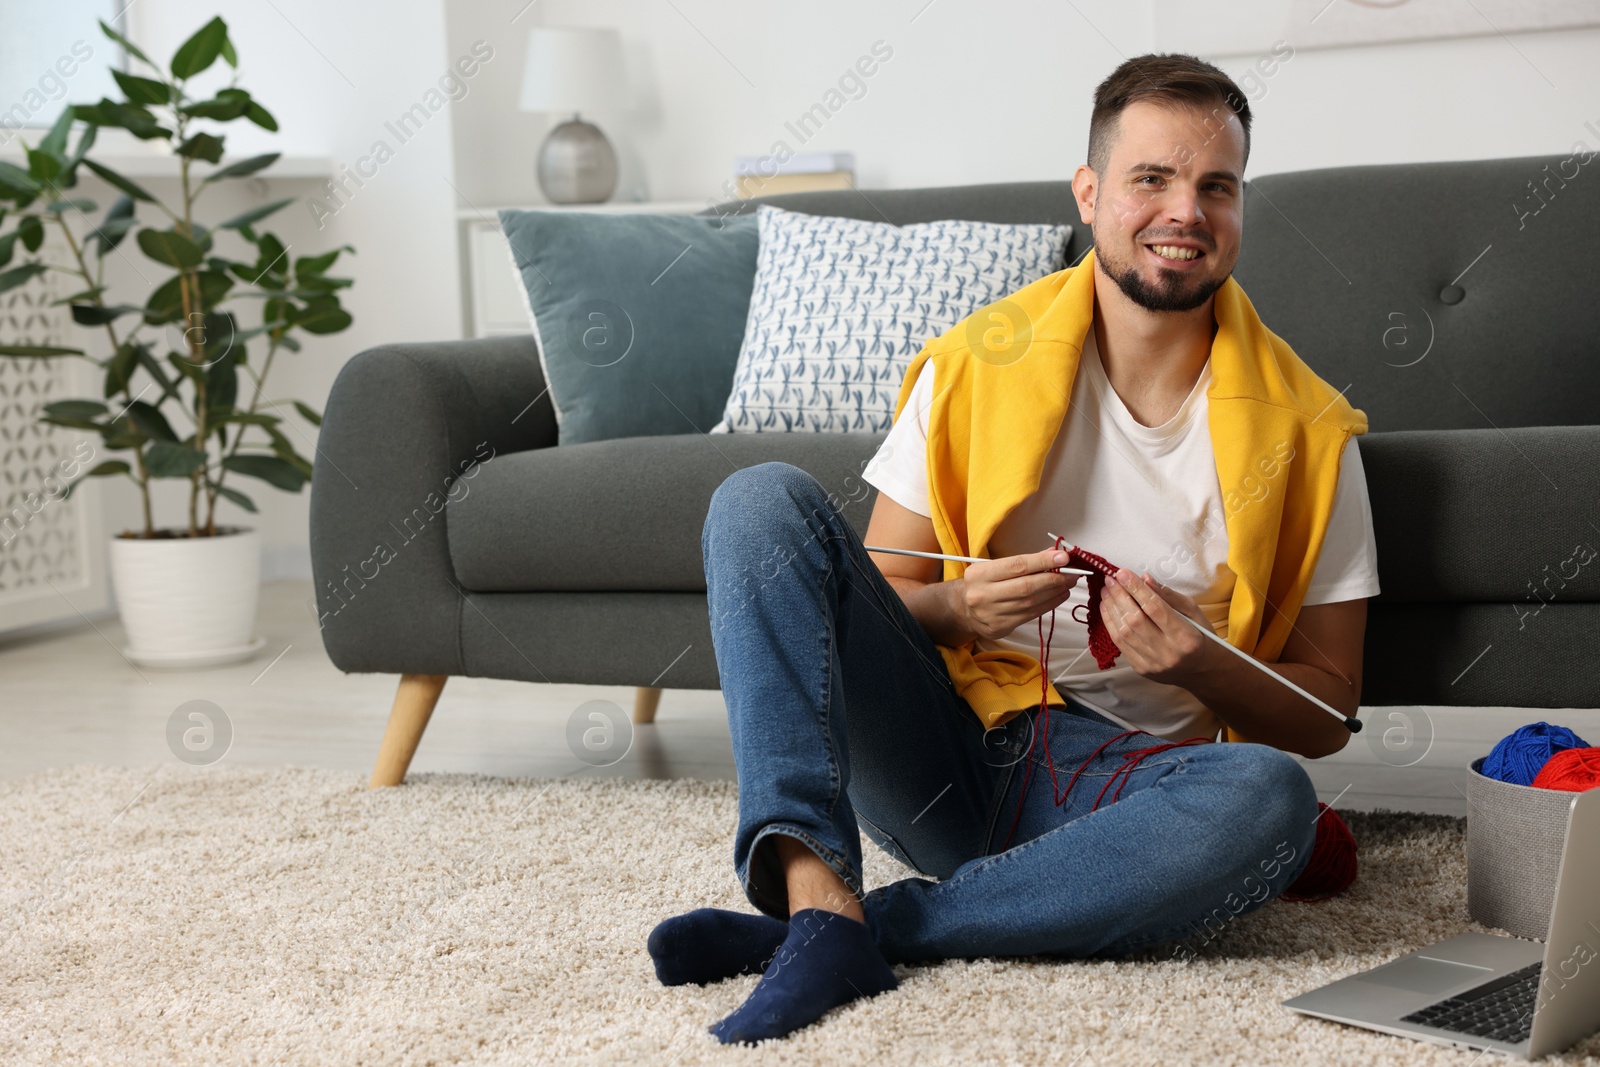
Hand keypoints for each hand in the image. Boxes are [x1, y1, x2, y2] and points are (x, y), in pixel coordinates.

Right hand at [955, 549, 1080, 641]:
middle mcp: (983, 594)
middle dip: (1053, 579)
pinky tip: (1057, 597)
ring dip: (1054, 593)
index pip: (1017, 565)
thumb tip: (1054, 555)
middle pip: (1026, 586)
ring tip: (1067, 584)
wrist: (963, 609)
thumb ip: (1024, 562)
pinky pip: (1030, 615)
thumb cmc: (984, 584)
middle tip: (1071, 573)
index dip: (1042, 562)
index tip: (1063, 557)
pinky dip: (1048, 605)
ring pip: (1030, 603)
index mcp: (980, 574)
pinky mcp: (1000, 627)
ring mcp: (991, 614)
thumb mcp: (996, 568)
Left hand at [1101, 569, 1216, 685]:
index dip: (1136, 589)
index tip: (1123, 573)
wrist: (1202, 670)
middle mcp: (1168, 653)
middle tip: (1110, 579)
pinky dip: (1111, 624)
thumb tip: (1145, 579)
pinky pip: (1120, 644)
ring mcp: (1153, 663)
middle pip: (1136, 620)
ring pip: (1124, 632)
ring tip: (1106, 591)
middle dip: (1119, 596)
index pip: (1155, 608)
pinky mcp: (1141, 669)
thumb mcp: (1193, 611)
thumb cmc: (1200, 636)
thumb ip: (1168, 595)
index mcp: (1186, 637)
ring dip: (1112, 608)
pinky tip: (1107, 609)